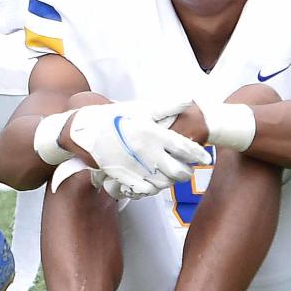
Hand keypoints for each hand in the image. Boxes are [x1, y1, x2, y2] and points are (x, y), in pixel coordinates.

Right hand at [68, 100, 210, 197]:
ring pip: (164, 184)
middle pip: (178, 171)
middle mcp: (147, 153)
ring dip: (170, 182)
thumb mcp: (140, 108)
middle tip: (188, 169)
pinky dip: (152, 189)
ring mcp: (136, 167)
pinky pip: (145, 190)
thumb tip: (189, 100)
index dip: (199, 156)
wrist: (84, 130)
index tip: (205, 159)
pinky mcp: (124, 177)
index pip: (185, 149)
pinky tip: (152, 182)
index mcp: (154, 134)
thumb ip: (167, 106)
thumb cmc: (114, 117)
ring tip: (171, 176)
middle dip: (186, 172)